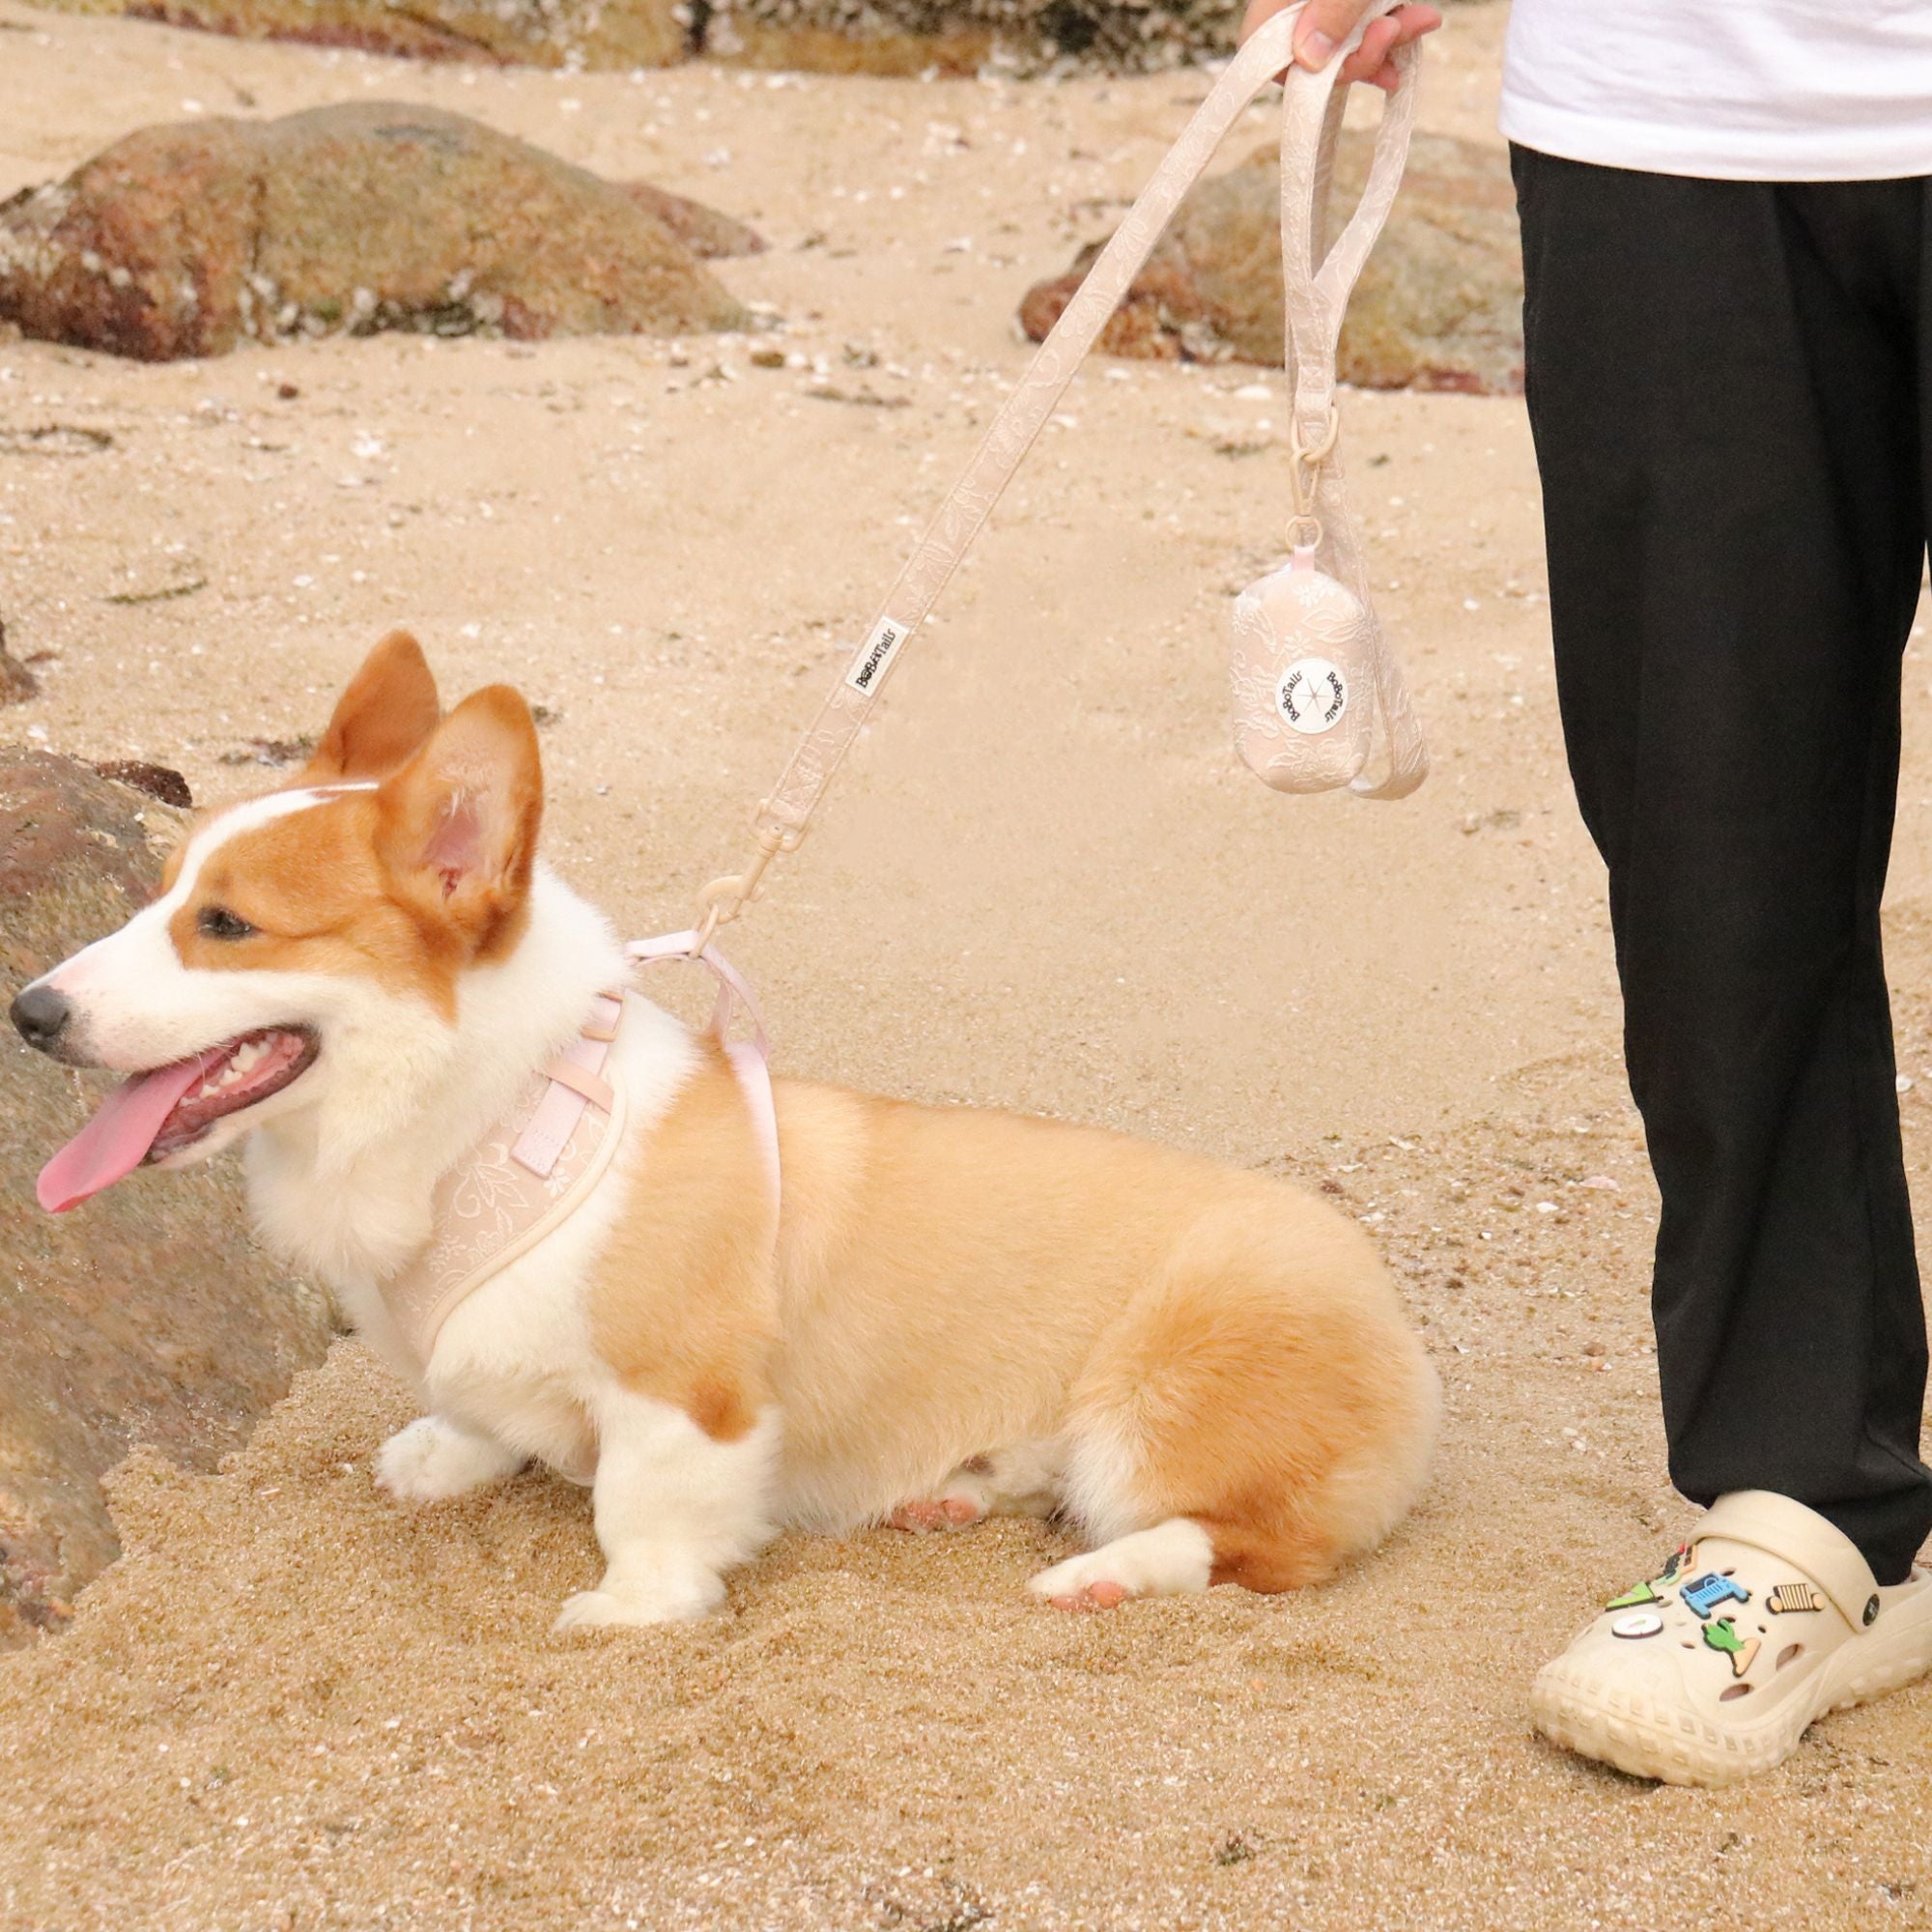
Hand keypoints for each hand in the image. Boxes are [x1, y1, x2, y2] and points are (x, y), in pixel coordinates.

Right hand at [1237, 0, 1442, 91]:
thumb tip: (1309, 59)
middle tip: (1393, 36)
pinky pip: (1367, 22)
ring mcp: (1326, 0)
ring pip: (1346, 36)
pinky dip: (1393, 28)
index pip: (1260, 43)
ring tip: (1423, 21)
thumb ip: (1334, 7)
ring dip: (1385, 43)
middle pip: (1310, 46)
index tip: (1335, 70)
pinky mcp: (1355, 0)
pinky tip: (1420, 21)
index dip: (1293, 71)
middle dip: (1358, 54)